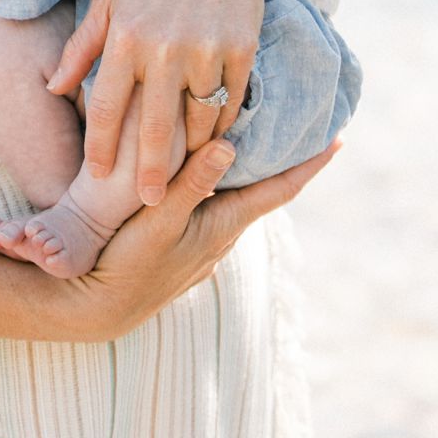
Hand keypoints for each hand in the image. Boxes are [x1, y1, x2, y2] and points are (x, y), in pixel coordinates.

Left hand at [47, 0, 287, 200]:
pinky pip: (230, 104)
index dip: (101, 146)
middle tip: (146, 204)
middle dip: (150, 173)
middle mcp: (164, 47)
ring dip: (191, 153)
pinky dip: (222, 127)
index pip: (107, 105)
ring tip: (182, 176)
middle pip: (155, 127)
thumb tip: (53, 86)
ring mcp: (207, 50)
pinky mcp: (241, 51)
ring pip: (199, 121)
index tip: (96, 176)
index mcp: (126, 35)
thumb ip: (82, 46)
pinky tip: (214, 142)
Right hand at [53, 135, 339, 341]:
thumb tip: (227, 146)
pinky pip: (214, 208)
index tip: (338, 141)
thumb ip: (190, 184)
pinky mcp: (184, 247)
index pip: (278, 191)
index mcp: (224, 225)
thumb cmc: (129, 262)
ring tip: (258, 140)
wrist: (99, 309)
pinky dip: (222, 185)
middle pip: (262, 191)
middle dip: (283, 162)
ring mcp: (203, 245)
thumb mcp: (159, 221)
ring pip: (236, 199)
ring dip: (251, 174)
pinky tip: (208, 172)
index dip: (308, 166)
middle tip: (301, 128)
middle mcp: (222, 236)